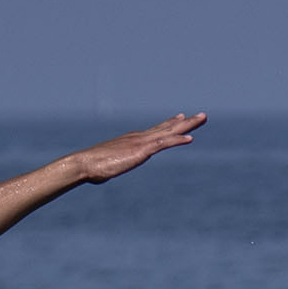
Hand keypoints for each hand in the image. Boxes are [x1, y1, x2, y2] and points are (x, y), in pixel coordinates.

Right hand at [65, 112, 206, 183]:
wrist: (84, 163)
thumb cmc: (92, 167)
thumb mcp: (107, 166)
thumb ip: (111, 166)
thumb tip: (102, 173)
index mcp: (133, 140)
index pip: (156, 130)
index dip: (170, 123)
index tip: (181, 116)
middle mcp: (139, 137)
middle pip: (167, 127)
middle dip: (186, 122)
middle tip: (202, 116)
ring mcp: (141, 142)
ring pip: (170, 131)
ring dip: (188, 126)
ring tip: (203, 119)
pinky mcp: (141, 151)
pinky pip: (163, 144)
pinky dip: (177, 140)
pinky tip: (190, 139)